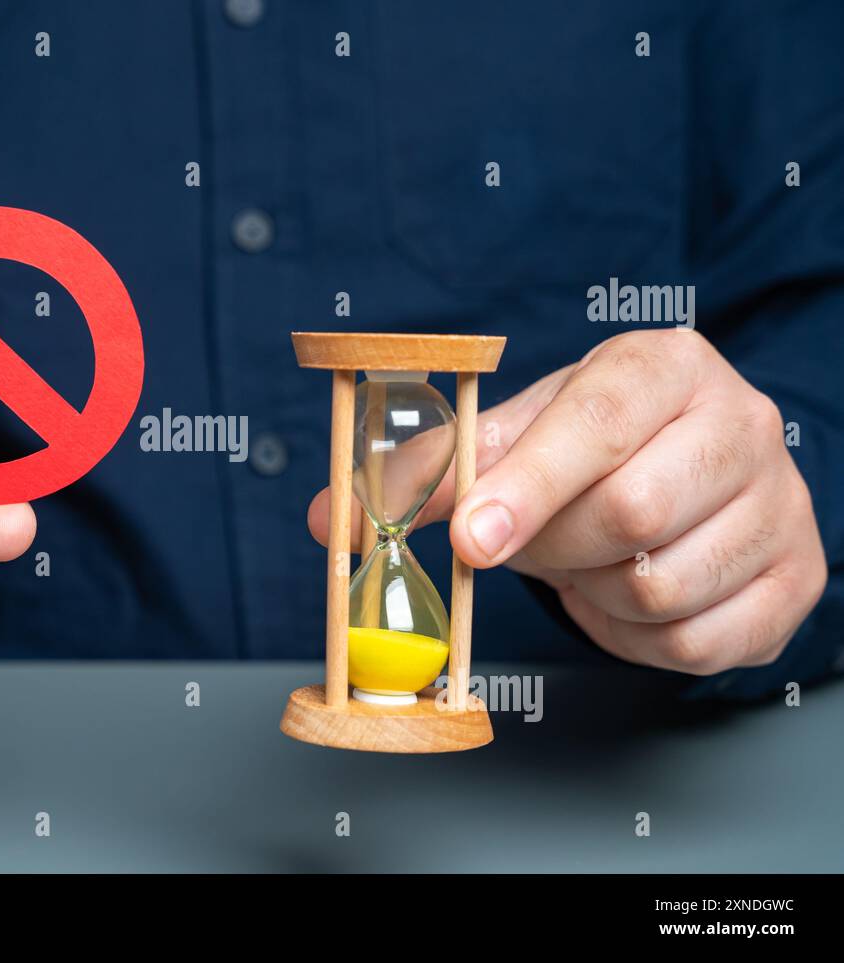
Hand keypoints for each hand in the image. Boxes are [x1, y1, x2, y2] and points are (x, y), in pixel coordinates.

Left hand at [309, 330, 826, 675]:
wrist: (692, 473)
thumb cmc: (592, 450)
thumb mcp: (517, 436)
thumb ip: (429, 471)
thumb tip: (328, 517)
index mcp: (665, 367)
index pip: (598, 422)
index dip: (527, 487)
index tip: (471, 539)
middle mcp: (742, 425)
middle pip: (630, 513)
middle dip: (551, 548)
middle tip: (525, 544)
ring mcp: (781, 506)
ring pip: (659, 588)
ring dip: (590, 595)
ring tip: (583, 562)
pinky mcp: (794, 583)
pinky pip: (694, 643)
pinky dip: (634, 639)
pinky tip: (622, 596)